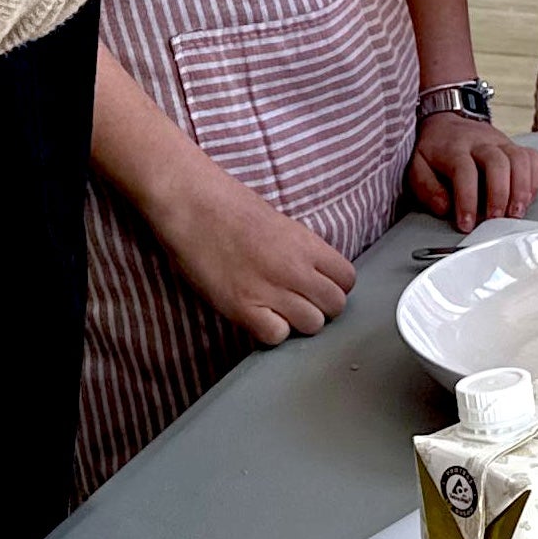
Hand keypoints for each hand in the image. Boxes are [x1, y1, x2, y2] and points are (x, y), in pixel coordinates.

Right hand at [131, 146, 355, 347]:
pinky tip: (257, 316)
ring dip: (297, 321)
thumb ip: (301, 250)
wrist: (191, 203)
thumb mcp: (279, 222)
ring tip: (277, 309)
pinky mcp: (241, 307)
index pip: (347, 279)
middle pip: (335, 306)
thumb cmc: (229, 205)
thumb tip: (314, 275)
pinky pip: (276, 335)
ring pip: (312, 325)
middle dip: (321, 307)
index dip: (334, 286)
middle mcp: (295, 268)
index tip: (317, 286)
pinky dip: (270, 331)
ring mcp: (269, 289)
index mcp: (307, 243)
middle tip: (298, 301)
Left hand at [408, 112, 537, 234]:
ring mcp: (501, 141)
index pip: (464, 171)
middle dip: (500, 194)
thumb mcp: (417, 167)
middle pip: (498, 162)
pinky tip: (527, 198)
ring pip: (519, 159)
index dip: (467, 200)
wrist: (447, 121)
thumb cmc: (434, 150)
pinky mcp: (514, 145)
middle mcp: (480, 141)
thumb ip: (427, 188)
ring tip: (516, 213)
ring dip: (521, 189)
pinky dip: (534, 180)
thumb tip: (445, 208)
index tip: (466, 224)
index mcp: (453, 147)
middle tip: (496, 220)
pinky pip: (532, 158)